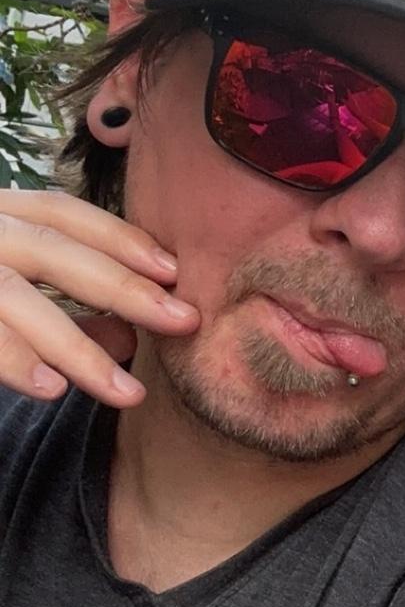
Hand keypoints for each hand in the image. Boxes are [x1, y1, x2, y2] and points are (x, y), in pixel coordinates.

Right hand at [0, 189, 199, 406]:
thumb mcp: (21, 303)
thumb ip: (73, 316)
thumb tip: (131, 339)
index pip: (61, 214)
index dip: (120, 238)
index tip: (176, 271)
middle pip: (52, 248)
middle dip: (124, 287)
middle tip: (185, 322)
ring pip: (15, 296)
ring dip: (77, 347)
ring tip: (129, 392)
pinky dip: (14, 360)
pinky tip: (54, 389)